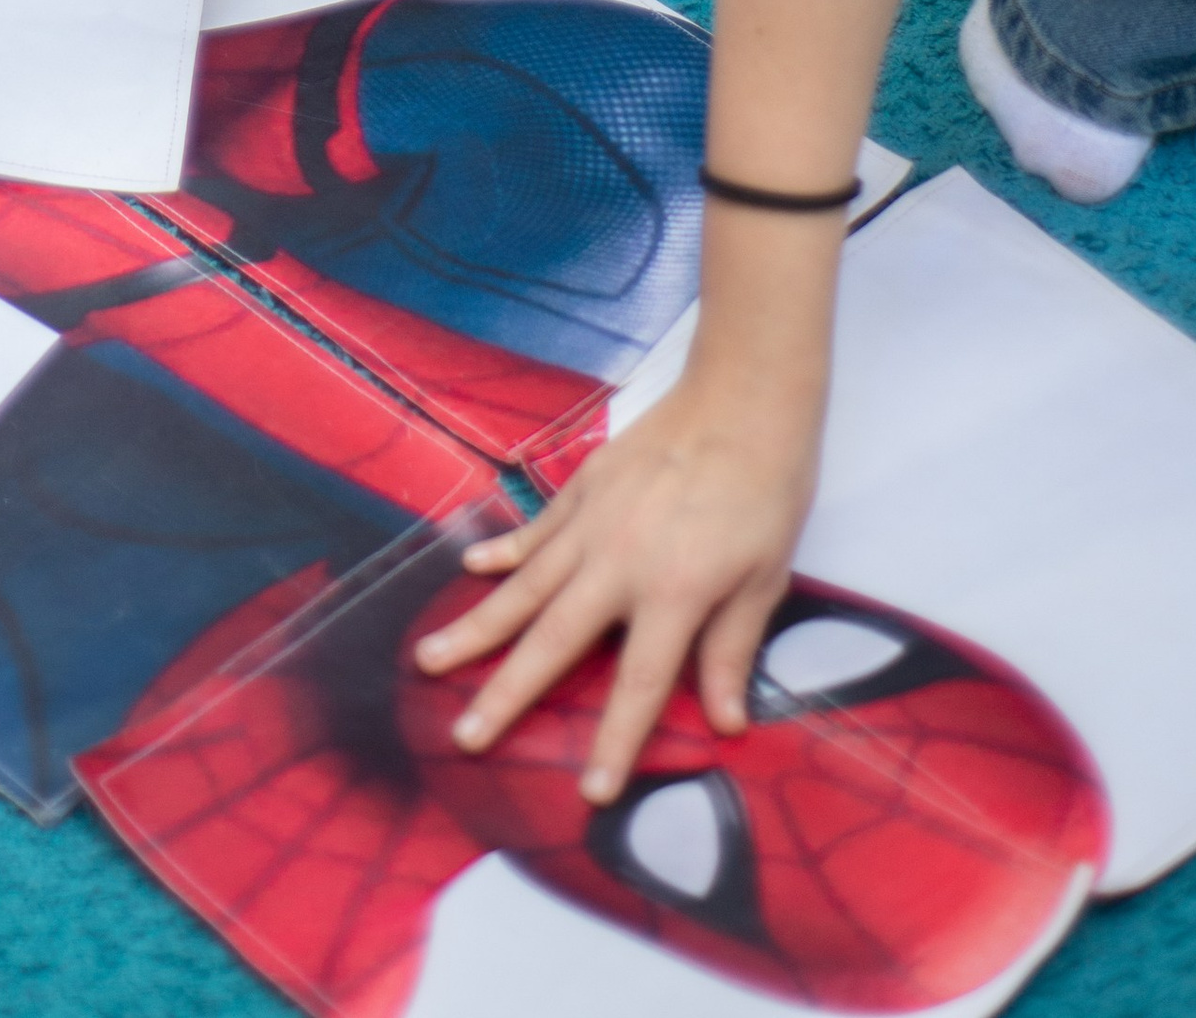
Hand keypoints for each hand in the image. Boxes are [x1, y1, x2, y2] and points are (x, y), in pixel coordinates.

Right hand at [411, 372, 818, 801]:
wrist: (743, 401)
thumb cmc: (765, 496)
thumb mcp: (764, 581)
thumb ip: (732, 651)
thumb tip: (726, 725)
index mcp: (673, 594)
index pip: (638, 686)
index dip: (616, 742)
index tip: (590, 794)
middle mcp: (619, 563)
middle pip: (552, 641)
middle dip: (505, 693)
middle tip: (463, 735)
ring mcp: (592, 521)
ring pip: (524, 585)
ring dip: (477, 625)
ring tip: (430, 658)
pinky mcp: (582, 485)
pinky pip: (534, 530)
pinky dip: (501, 551)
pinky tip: (471, 570)